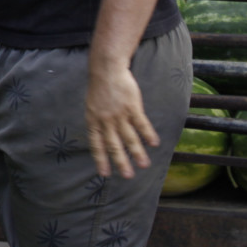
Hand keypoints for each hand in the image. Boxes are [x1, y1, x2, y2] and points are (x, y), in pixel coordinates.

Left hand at [86, 63, 160, 178]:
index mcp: (93, 120)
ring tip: (144, 166)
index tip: (105, 174)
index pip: (96, 144)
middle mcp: (105, 120)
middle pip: (114, 144)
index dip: (101, 159)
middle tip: (127, 176)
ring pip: (129, 137)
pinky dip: (148, 134)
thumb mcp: (92, 106)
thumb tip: (102, 137)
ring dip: (137, 153)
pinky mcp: (132, 107)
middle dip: (121, 162)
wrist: (106, 70)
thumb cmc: (99, 88)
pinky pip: (141, 124)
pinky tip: (154, 144)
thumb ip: (98, 122)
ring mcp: (119, 114)